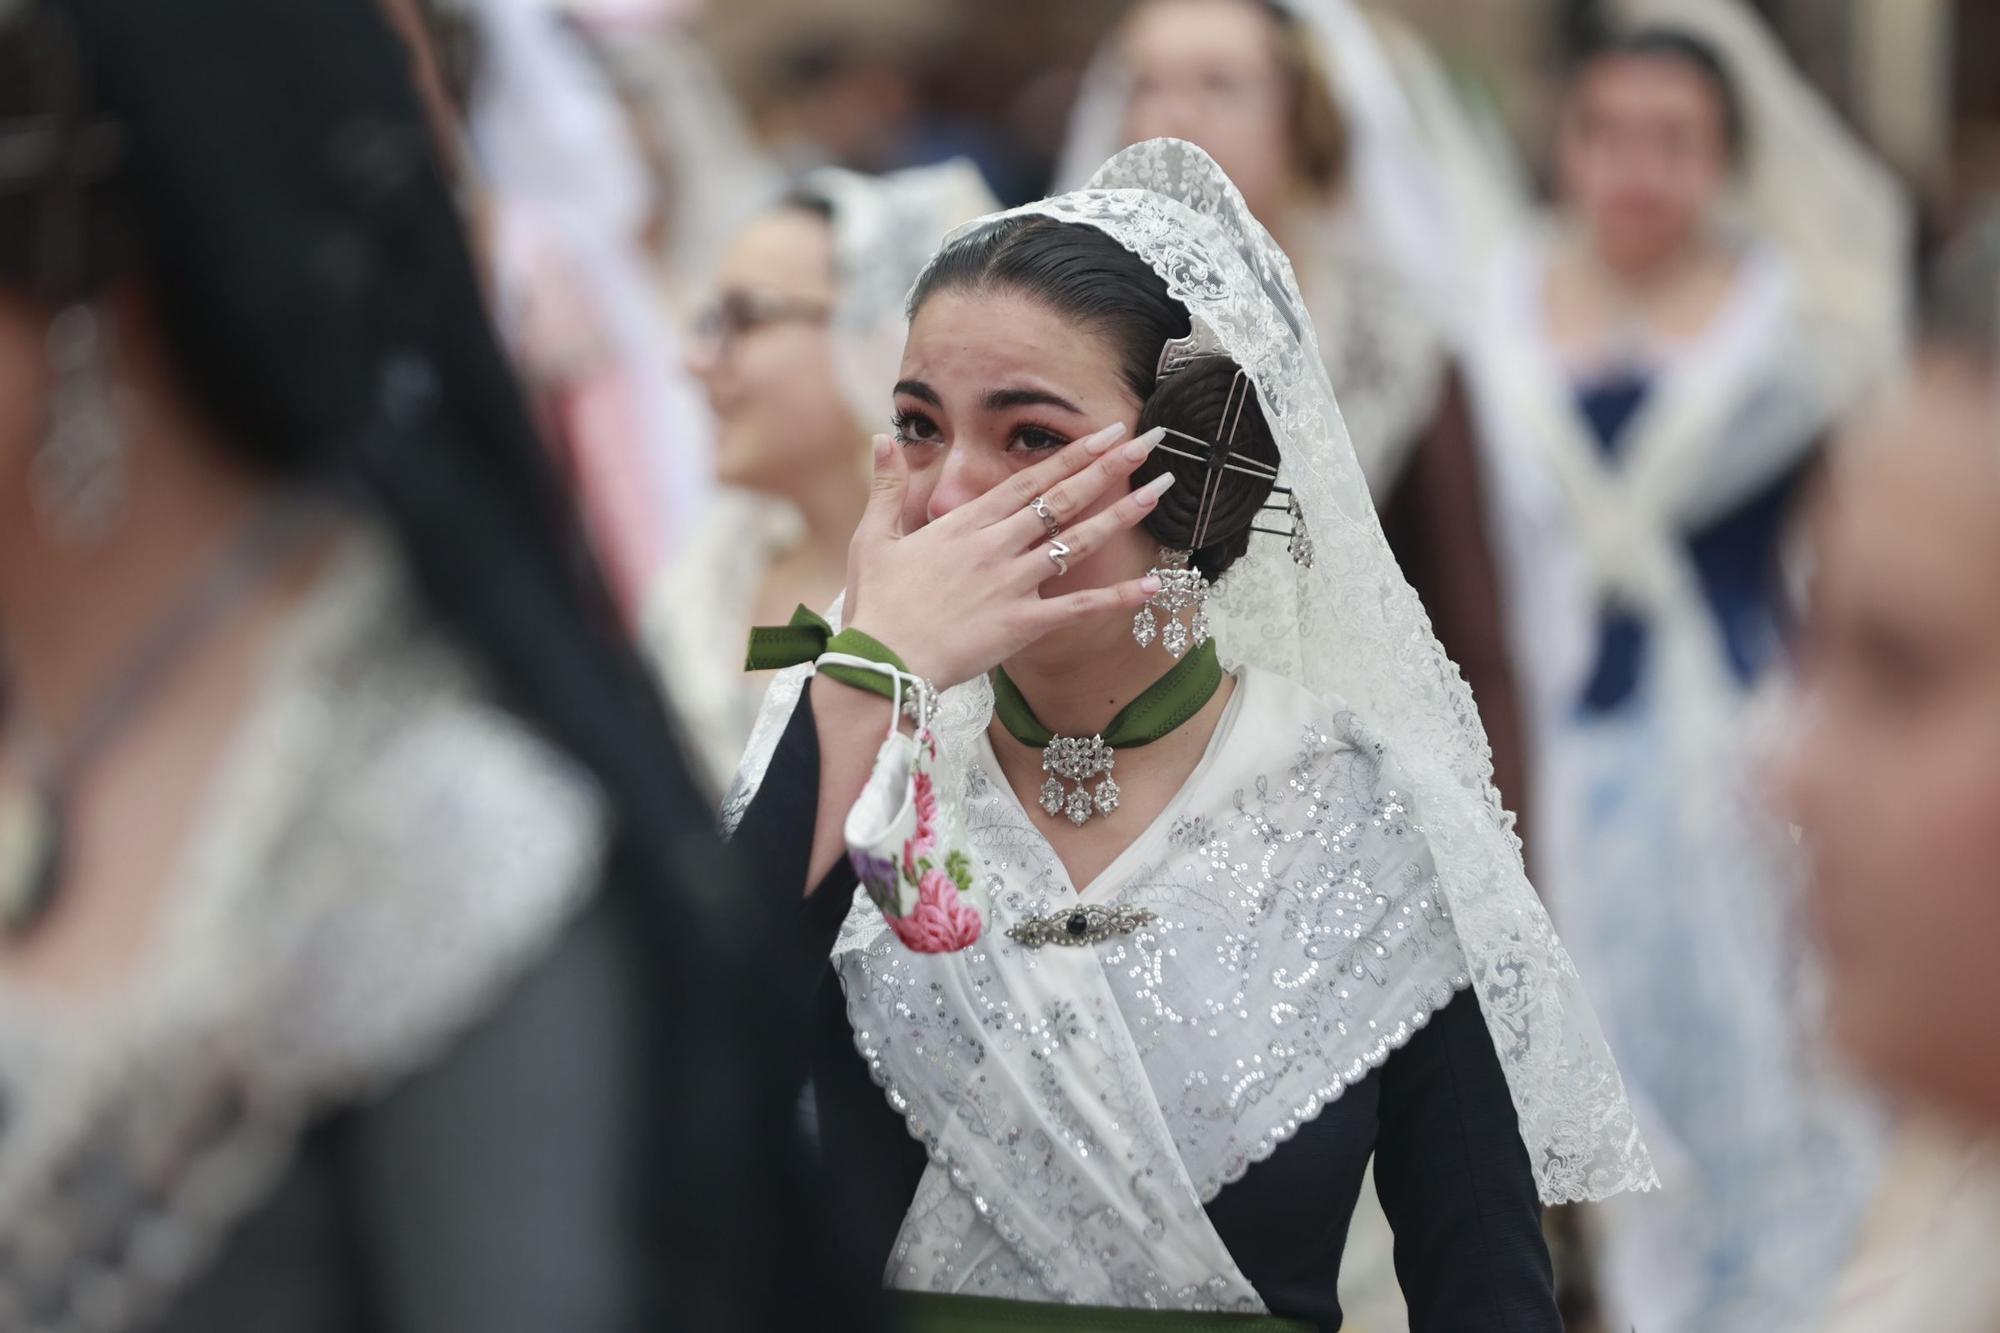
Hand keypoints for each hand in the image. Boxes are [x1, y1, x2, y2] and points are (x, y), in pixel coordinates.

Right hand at [843, 422, 1171, 689]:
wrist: (881, 661)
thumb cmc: (875, 604)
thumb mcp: (873, 538)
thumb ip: (884, 486)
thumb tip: (881, 438)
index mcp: (964, 523)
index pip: (1029, 479)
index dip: (1071, 453)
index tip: (1105, 432)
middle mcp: (996, 546)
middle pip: (1062, 500)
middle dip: (1108, 468)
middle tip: (1148, 441)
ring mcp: (1012, 583)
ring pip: (1078, 543)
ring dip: (1121, 516)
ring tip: (1161, 492)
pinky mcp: (1022, 624)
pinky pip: (1080, 608)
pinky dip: (1119, 597)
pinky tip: (1156, 584)